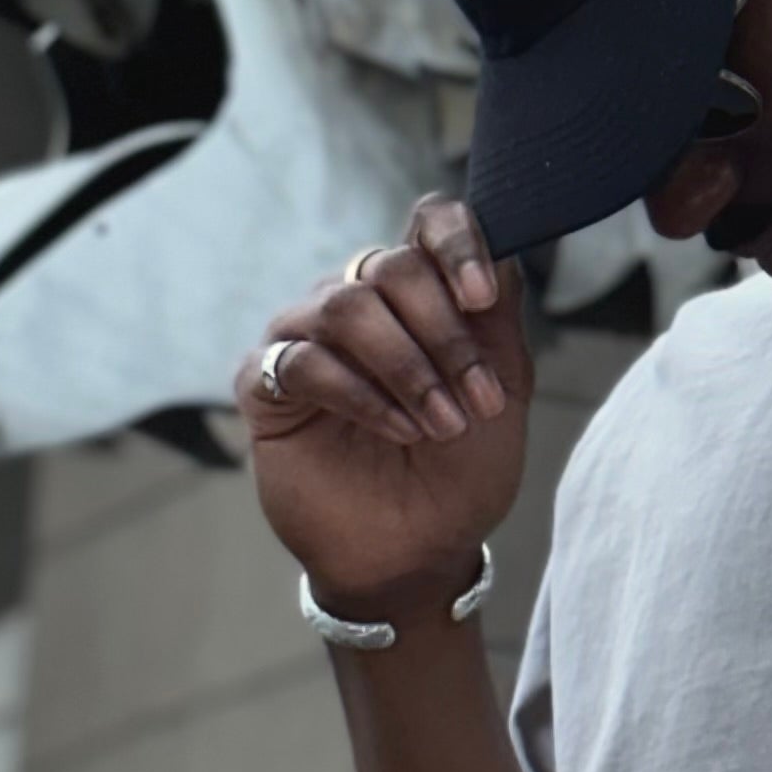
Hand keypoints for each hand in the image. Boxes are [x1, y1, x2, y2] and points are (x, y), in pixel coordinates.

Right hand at [236, 197, 529, 626]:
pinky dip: (359, 394)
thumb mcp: (504, 391)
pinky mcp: (266, 385)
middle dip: (443, 333)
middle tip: (477, 399)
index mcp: (418, 293)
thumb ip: (499, 319)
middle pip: (390, 267)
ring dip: (405, 367)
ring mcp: (305, 338)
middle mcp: (357, 300)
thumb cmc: (462, 470)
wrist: (420, 550)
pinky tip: (395, 429)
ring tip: (439, 424)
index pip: (429, 221)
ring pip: (345, 307)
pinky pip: (303, 362)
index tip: (483, 297)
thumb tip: (502, 251)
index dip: (457, 244)